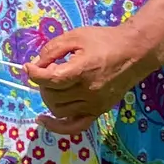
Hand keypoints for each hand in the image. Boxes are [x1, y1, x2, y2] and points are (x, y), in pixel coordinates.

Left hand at [23, 24, 160, 134]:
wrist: (134, 52)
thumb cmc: (104, 41)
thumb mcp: (75, 36)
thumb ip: (52, 49)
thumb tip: (35, 65)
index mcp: (82, 71)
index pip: (50, 80)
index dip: (34, 74)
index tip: (29, 67)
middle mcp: (88, 92)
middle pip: (52, 96)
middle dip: (43, 83)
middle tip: (49, 69)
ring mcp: (95, 105)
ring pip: (59, 111)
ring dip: (49, 98)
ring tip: (54, 84)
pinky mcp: (99, 111)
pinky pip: (75, 126)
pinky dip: (58, 127)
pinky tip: (44, 120)